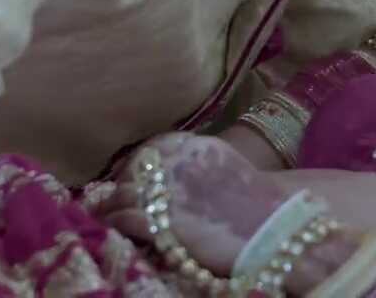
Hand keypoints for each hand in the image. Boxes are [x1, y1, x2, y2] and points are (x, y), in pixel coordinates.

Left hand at [97, 133, 269, 273]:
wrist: (273, 229)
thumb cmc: (259, 202)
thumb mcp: (228, 165)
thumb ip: (200, 163)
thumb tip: (177, 174)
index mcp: (195, 146)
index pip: (152, 148)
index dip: (137, 164)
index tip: (133, 176)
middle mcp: (176, 163)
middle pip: (134, 171)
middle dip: (122, 185)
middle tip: (115, 198)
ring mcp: (167, 191)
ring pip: (123, 194)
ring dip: (110, 206)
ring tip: (102, 214)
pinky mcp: (160, 221)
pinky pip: (123, 218)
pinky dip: (113, 223)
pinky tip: (110, 228)